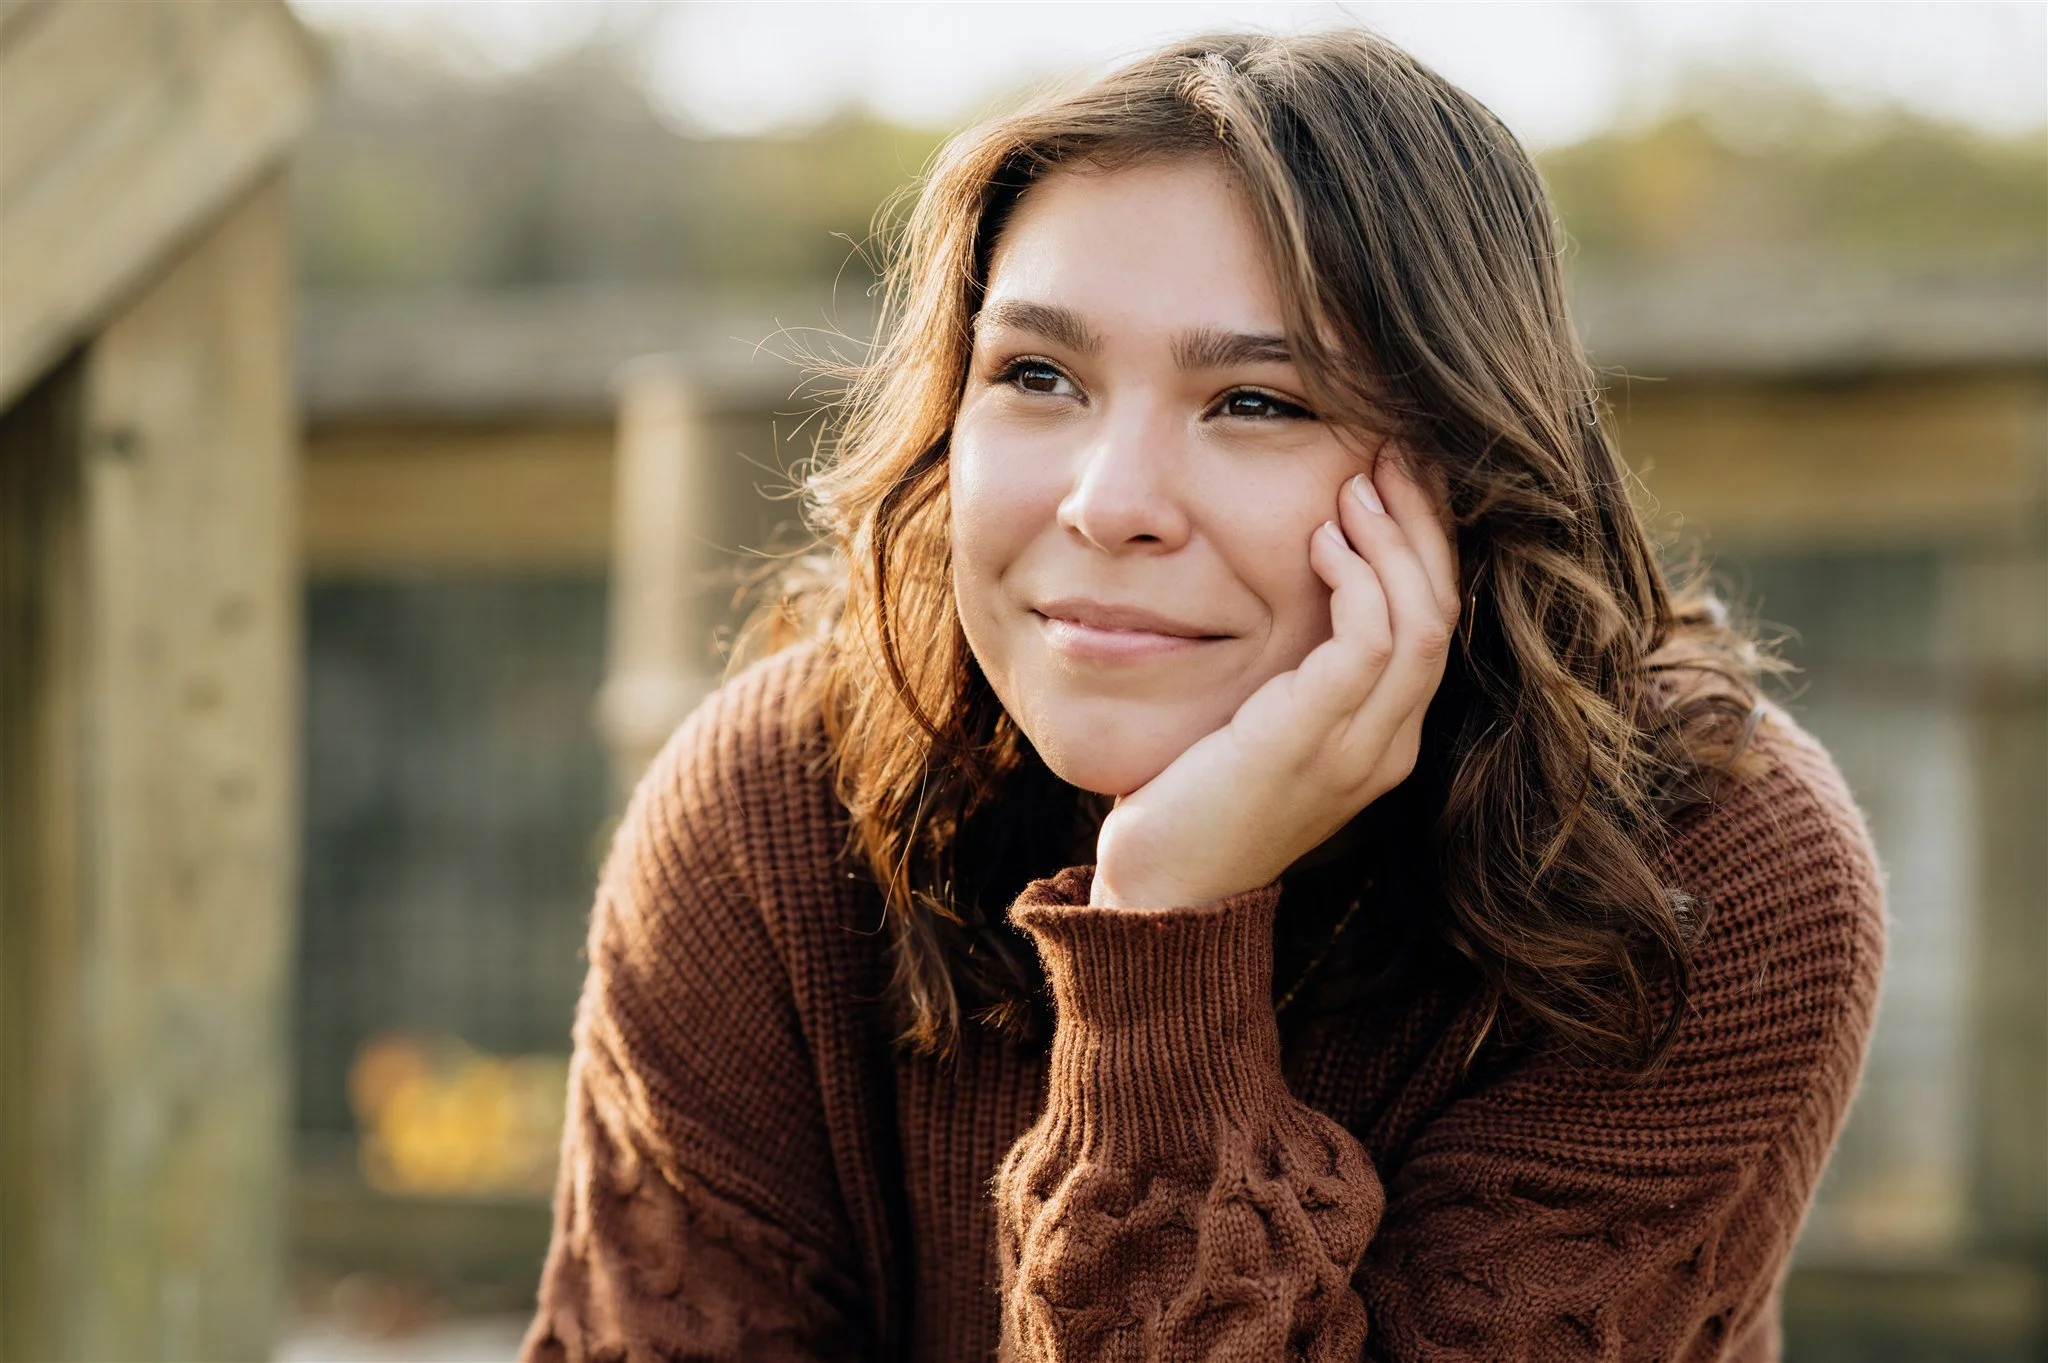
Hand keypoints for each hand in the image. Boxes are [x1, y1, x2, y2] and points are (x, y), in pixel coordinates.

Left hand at [1089, 449, 1461, 908]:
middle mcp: (1388, 743)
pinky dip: (1358, 581)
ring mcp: (1359, 750)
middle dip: (1426, 523)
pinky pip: (1369, 645)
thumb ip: (1289, 663)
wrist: (1163, 889)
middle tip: (1393, 453)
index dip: (1427, 541)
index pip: (1436, 620)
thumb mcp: (1255, 717)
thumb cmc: (1195, 797)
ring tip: (1355, 484)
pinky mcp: (1314, 745)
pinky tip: (1321, 541)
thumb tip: (1287, 571)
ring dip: (1394, 540)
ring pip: (1422, 621)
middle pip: (1445, 611)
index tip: (1397, 474)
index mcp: (1384, 735)